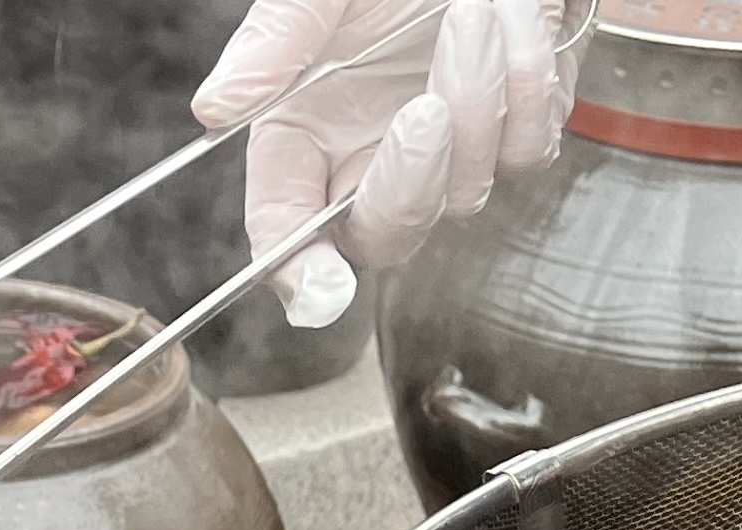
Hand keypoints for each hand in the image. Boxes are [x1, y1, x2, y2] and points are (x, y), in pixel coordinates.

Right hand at [194, 0, 569, 330]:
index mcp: (306, 132)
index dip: (298, 270)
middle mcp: (371, 157)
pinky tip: (509, 20)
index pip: (287, 229)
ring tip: (473, 10)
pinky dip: (525, 81)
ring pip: (464, 192)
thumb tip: (216, 105)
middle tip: (423, 109)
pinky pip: (524, 150)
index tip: (319, 290)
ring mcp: (446, 155)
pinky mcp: (513, 136)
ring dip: (478, 96)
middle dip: (408, 185)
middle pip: (383, 237)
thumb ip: (274, 42)